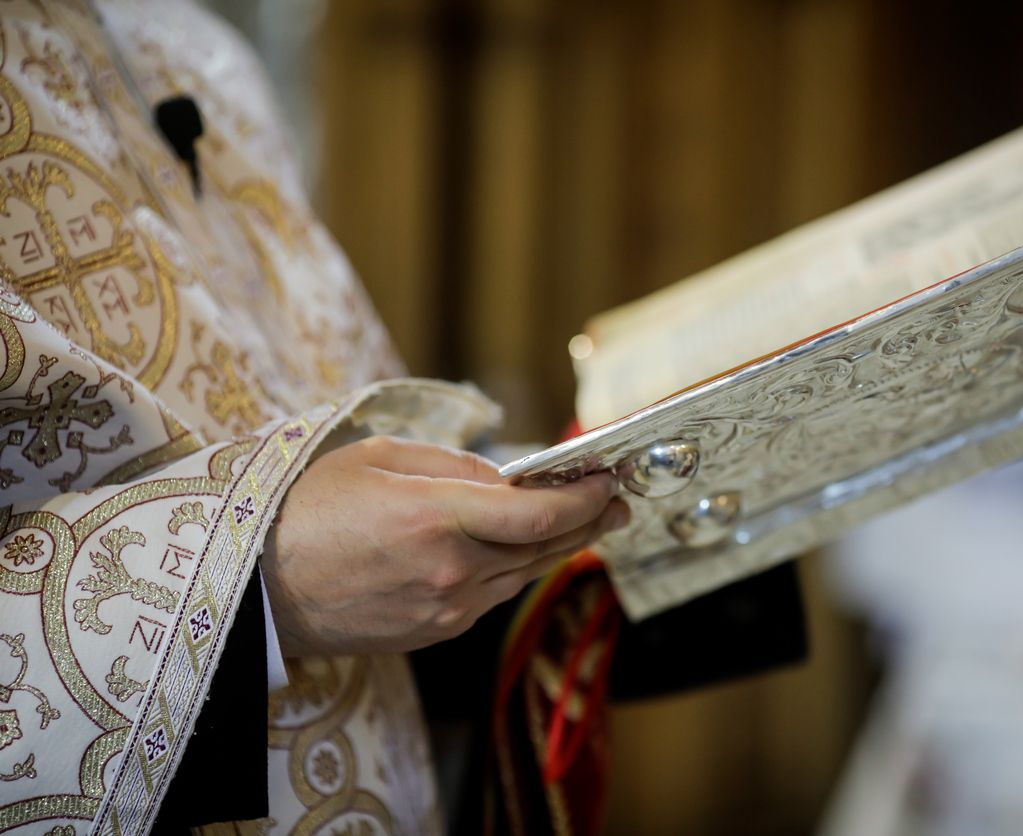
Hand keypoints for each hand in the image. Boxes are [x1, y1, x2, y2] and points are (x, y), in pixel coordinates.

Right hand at [259, 435, 627, 655]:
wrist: (257, 589)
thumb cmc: (306, 511)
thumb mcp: (377, 458)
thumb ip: (452, 466)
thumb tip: (506, 479)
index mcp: (435, 518)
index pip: (538, 515)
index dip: (584, 497)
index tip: (607, 477)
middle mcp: (450, 570)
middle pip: (543, 548)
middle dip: (589, 520)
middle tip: (617, 500)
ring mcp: (444, 609)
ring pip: (523, 574)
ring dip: (558, 547)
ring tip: (584, 520)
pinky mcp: (434, 632)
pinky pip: (492, 596)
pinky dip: (516, 568)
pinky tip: (523, 550)